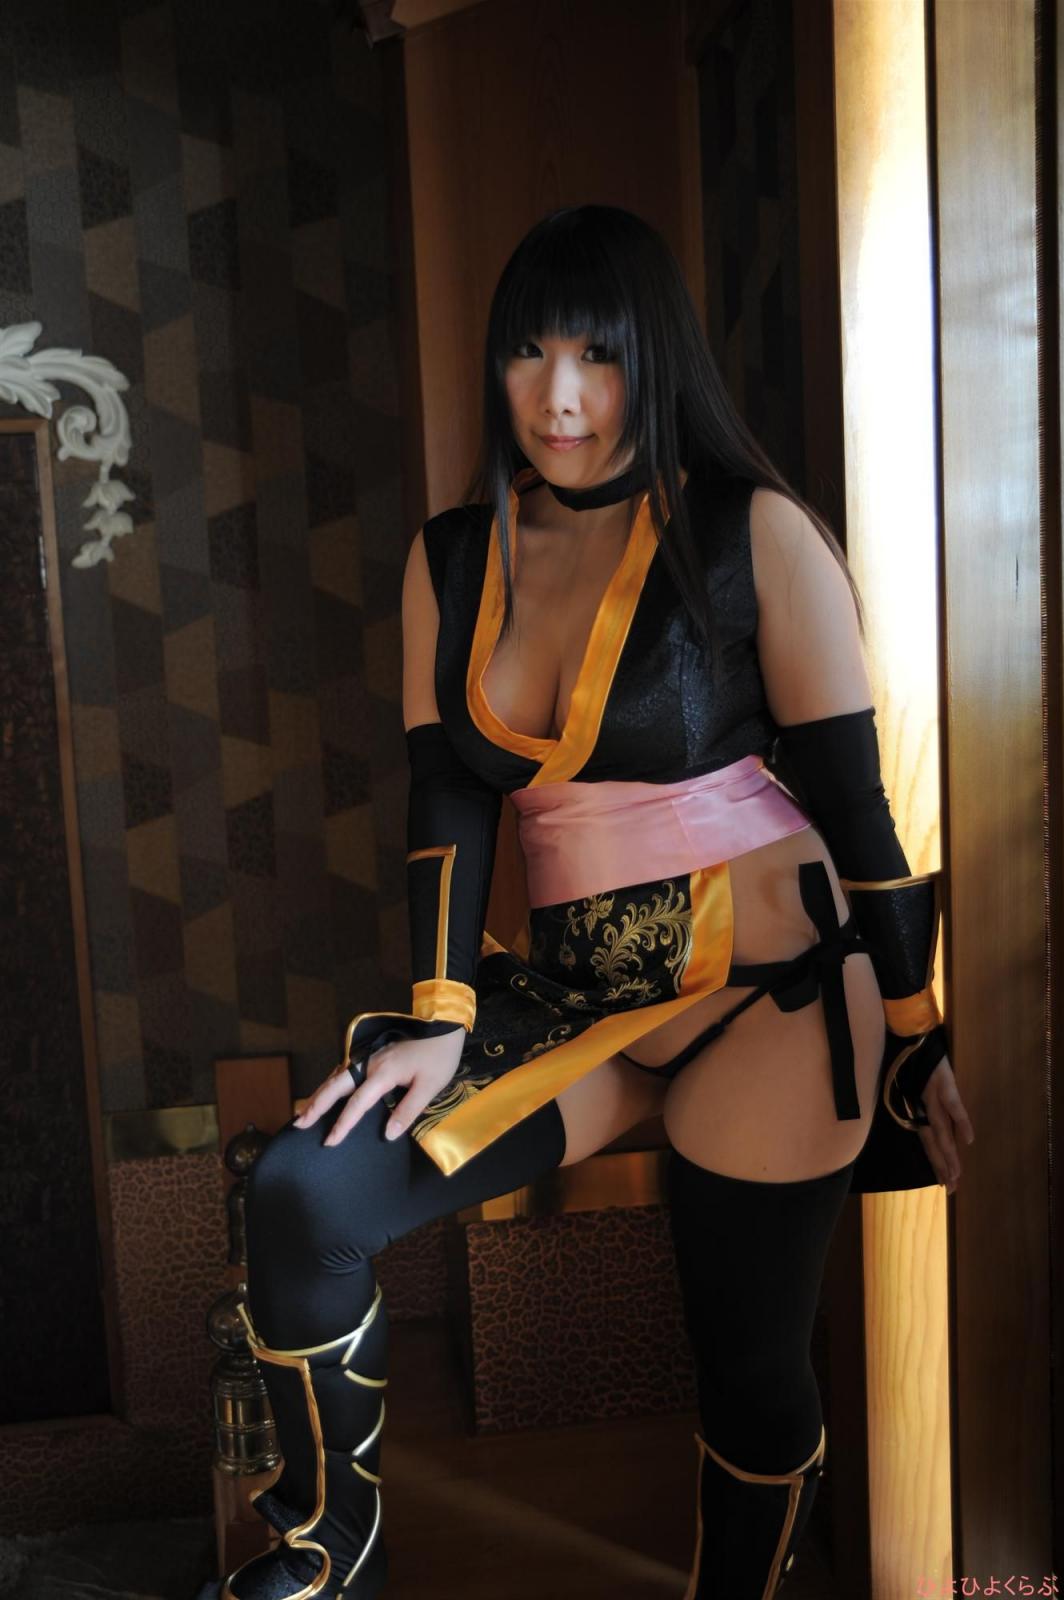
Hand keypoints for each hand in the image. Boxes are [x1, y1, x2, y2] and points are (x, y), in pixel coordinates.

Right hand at [293, 1027, 466, 1146]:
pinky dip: (330, 1084)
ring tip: (303, 1112)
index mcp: (383, 1073)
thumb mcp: (430, 1086)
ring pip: (337, 1077)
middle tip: (298, 1124)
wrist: (444, 1026)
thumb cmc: (439, 1057)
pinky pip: (344, 1071)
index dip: (343, 1123)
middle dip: (316, 1105)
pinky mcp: (372, 1055)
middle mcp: (370, 1063)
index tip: (330, 1141)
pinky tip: (326, 1092)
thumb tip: (388, 1135)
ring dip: (319, 1094)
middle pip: (336, 1085)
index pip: (357, 1103)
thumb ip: (407, 1111)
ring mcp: (369, 1057)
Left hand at [914, 1052, 973, 1195]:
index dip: (936, 1163)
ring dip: (950, 1153)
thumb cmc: (910, 1058)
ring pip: (942, 1130)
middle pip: (935, 1142)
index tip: (945, 1184)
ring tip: (957, 1174)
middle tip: (952, 1190)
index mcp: (917, 1108)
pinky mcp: (943, 1082)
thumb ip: (921, 1104)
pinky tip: (969, 1139)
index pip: (928, 1142)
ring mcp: (933, 1096)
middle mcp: (923, 1106)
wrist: (909, 1031)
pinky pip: (953, 1105)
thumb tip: (930, 1123)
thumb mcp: (912, 1085)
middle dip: (944, 1167)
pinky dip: (962, 1122)